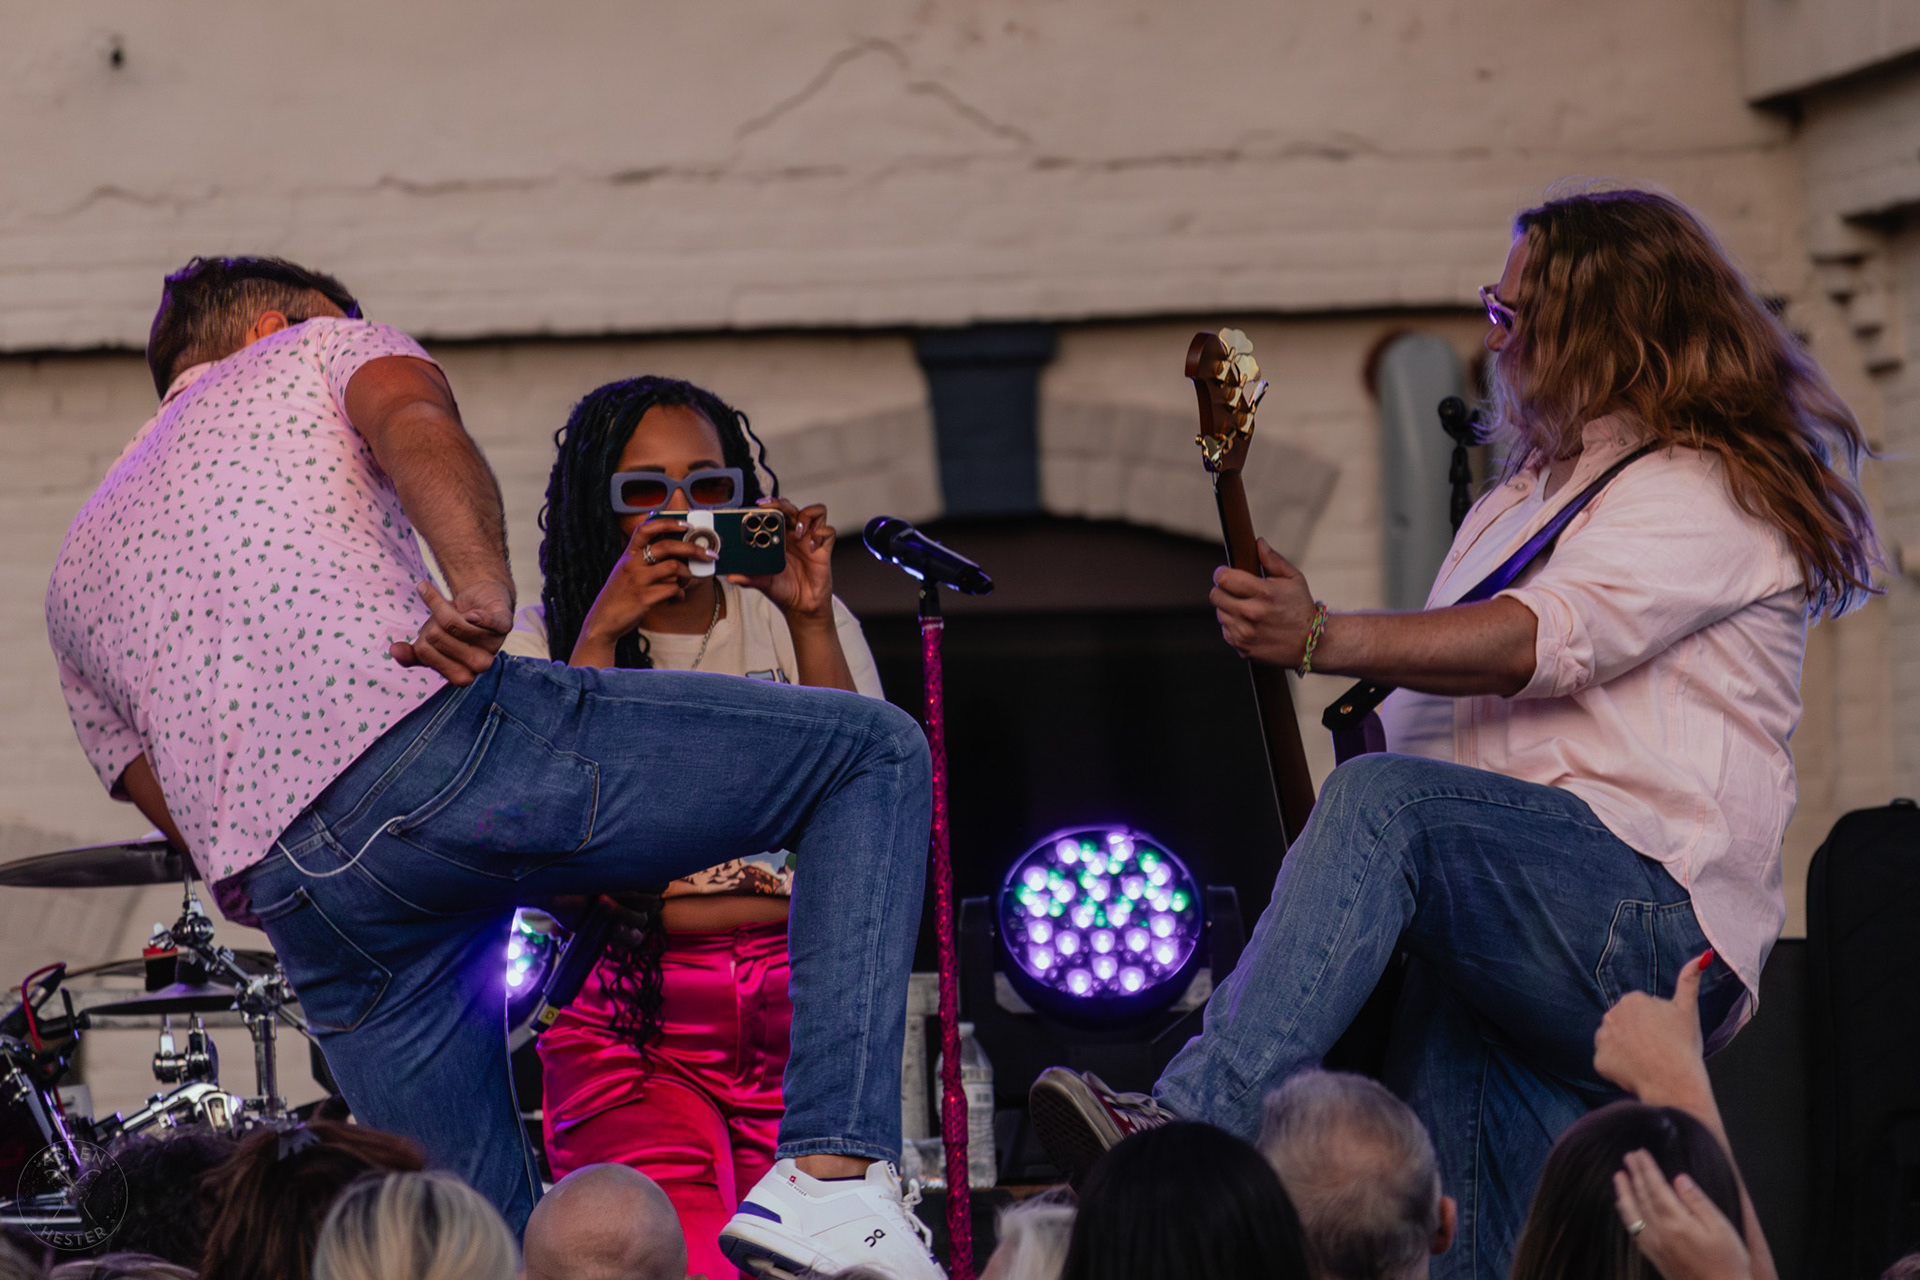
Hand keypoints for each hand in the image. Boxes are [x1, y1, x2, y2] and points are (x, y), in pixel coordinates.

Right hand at [391, 580, 513, 685]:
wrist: (482, 598)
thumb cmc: (455, 626)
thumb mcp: (430, 642)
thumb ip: (413, 654)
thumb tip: (394, 651)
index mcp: (462, 674)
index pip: (430, 658)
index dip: (423, 643)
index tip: (425, 636)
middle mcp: (480, 663)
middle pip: (438, 638)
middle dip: (431, 623)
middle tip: (437, 619)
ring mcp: (495, 644)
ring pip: (457, 624)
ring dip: (444, 608)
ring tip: (448, 604)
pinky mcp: (505, 624)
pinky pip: (487, 620)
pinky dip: (474, 613)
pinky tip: (467, 609)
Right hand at [577, 518, 712, 646]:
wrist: (603, 620)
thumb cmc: (619, 595)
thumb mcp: (625, 570)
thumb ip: (645, 560)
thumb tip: (675, 555)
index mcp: (628, 554)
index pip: (646, 529)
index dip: (668, 523)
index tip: (687, 525)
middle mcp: (632, 563)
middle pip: (667, 546)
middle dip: (693, 548)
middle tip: (708, 553)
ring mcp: (638, 580)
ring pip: (674, 567)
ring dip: (686, 574)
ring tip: (687, 580)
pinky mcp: (644, 598)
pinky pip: (672, 589)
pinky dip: (680, 593)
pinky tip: (677, 597)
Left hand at [729, 498, 836, 623]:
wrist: (801, 606)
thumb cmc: (783, 590)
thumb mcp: (762, 583)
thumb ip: (748, 578)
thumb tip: (730, 577)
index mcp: (778, 538)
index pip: (774, 514)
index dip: (769, 506)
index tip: (759, 505)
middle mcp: (794, 535)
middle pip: (792, 508)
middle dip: (783, 504)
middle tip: (774, 508)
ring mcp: (810, 540)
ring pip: (816, 512)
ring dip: (807, 516)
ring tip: (798, 530)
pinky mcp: (824, 549)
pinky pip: (828, 532)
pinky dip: (821, 534)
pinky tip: (810, 547)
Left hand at [1210, 538, 1317, 665]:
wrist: (1310, 643)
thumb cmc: (1301, 608)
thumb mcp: (1294, 579)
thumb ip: (1273, 560)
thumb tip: (1258, 542)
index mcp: (1264, 593)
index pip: (1224, 579)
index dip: (1222, 573)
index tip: (1225, 573)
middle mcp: (1252, 614)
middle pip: (1216, 596)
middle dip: (1223, 590)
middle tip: (1236, 590)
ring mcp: (1246, 633)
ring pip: (1220, 613)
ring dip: (1228, 608)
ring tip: (1247, 608)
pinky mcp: (1243, 647)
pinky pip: (1226, 631)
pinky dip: (1233, 626)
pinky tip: (1249, 624)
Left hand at [1594, 951, 1711, 1106]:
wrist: (1675, 1082)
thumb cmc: (1683, 1046)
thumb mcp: (1687, 1010)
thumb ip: (1690, 979)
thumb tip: (1705, 954)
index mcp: (1632, 999)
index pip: (1639, 1012)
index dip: (1654, 1026)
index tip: (1664, 1036)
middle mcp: (1611, 1014)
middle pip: (1624, 1025)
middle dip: (1637, 1036)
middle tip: (1656, 1050)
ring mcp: (1602, 1037)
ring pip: (1613, 1042)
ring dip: (1625, 1050)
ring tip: (1646, 1061)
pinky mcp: (1598, 1060)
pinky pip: (1607, 1062)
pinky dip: (1618, 1068)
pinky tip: (1635, 1071)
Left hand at [1614, 1149, 1751, 1279]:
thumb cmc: (1728, 1261)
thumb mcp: (1720, 1227)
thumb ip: (1697, 1201)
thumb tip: (1679, 1178)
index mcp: (1677, 1221)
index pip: (1656, 1187)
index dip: (1647, 1169)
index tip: (1640, 1153)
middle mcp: (1660, 1232)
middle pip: (1642, 1197)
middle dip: (1635, 1174)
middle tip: (1628, 1156)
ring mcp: (1654, 1245)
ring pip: (1632, 1213)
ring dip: (1624, 1192)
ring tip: (1618, 1176)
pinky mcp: (1654, 1256)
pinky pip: (1633, 1230)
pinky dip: (1626, 1214)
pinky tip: (1625, 1208)